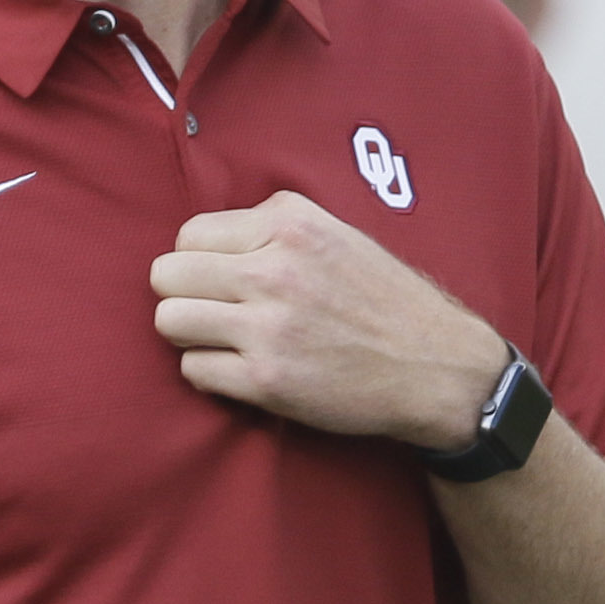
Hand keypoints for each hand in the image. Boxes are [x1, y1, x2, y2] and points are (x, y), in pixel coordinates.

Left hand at [147, 190, 509, 450]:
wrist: (438, 368)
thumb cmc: (382, 300)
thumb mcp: (336, 234)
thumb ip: (271, 228)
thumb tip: (197, 243)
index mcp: (290, 224)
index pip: (188, 234)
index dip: (200, 261)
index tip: (225, 278)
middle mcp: (275, 269)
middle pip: (165, 275)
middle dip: (183, 295)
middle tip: (216, 311)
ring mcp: (269, 326)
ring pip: (169, 321)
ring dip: (191, 334)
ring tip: (225, 339)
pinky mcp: (266, 379)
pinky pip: (192, 370)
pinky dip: (211, 373)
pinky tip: (244, 370)